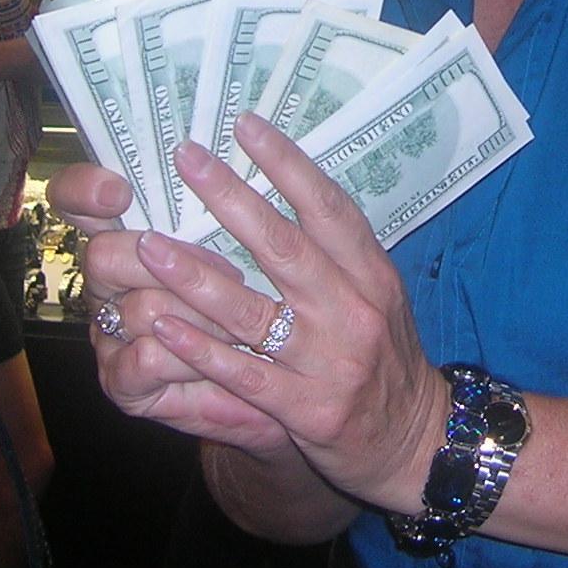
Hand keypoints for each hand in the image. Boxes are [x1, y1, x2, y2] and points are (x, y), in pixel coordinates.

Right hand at [50, 162, 290, 455]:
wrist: (275, 388)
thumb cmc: (261, 305)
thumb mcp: (251, 249)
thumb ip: (232, 206)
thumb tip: (244, 142)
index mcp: (130, 234)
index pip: (76, 199)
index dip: (85, 189)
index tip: (120, 190)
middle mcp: (109, 282)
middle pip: (103, 255)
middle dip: (168, 262)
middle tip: (227, 271)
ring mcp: (109, 333)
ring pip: (138, 308)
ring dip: (200, 313)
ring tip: (246, 321)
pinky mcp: (122, 382)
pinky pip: (147, 359)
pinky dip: (191, 355)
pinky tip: (224, 354)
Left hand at [149, 114, 447, 513]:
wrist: (418, 442)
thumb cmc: (387, 359)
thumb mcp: (378, 296)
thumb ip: (340, 253)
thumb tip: (291, 187)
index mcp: (372, 275)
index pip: (328, 207)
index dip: (287, 163)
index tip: (245, 125)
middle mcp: (353, 311)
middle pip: (285, 247)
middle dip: (230, 198)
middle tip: (187, 158)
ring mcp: (330, 362)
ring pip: (252, 311)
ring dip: (195, 276)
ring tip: (148, 243)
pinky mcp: (307, 410)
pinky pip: (243, 373)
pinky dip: (201, 348)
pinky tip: (161, 324)